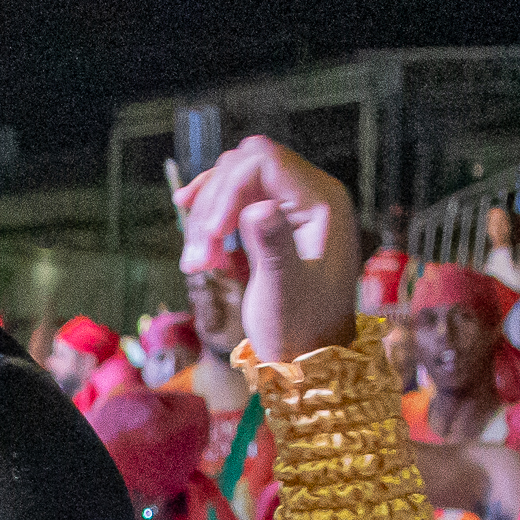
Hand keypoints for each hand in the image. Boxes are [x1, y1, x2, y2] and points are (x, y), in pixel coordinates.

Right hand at [171, 137, 359, 363]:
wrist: (309, 357)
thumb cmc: (301, 330)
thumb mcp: (285, 292)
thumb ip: (274, 247)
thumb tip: (259, 207)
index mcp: (322, 202)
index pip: (263, 162)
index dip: (227, 190)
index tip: (209, 235)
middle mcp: (310, 194)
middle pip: (242, 167)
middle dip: (212, 207)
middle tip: (196, 259)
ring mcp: (291, 205)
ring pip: (231, 184)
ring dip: (205, 220)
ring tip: (196, 266)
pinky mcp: (274, 220)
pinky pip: (232, 204)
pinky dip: (210, 226)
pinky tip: (202, 255)